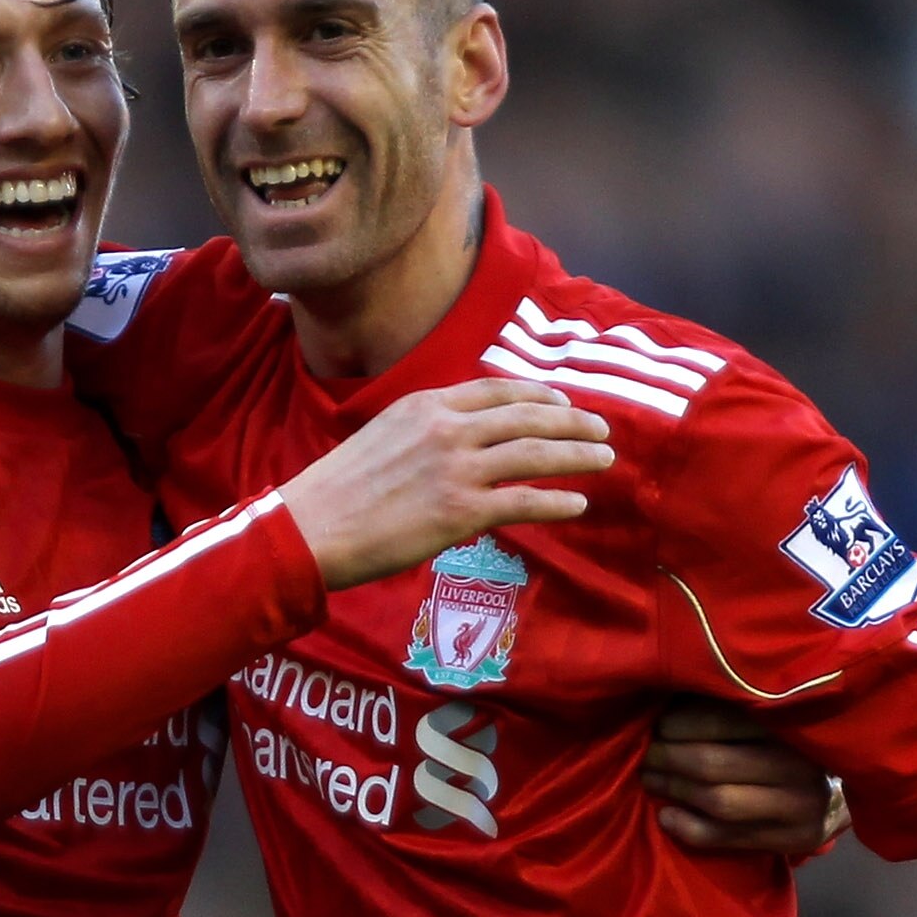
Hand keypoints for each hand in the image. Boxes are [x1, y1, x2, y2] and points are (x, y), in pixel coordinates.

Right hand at [280, 382, 613, 590]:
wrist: (312, 526)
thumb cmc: (338, 489)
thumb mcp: (382, 435)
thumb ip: (424, 430)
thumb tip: (459, 440)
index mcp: (427, 404)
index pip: (498, 390)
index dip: (538, 393)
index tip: (561, 399)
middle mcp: (448, 428)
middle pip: (528, 415)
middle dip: (571, 420)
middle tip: (600, 428)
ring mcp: (457, 469)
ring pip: (535, 453)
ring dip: (577, 454)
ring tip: (604, 458)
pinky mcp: (462, 511)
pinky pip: (525, 501)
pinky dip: (558, 501)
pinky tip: (578, 503)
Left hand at [642, 702, 848, 855]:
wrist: (840, 793)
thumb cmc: (788, 744)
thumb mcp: (769, 716)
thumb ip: (730, 707)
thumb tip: (666, 698)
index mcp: (791, 722)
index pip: (720, 721)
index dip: (678, 724)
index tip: (659, 725)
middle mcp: (799, 764)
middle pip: (712, 764)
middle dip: (668, 759)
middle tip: (648, 754)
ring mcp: (800, 805)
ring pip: (718, 801)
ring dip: (674, 791)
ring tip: (651, 779)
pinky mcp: (795, 838)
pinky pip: (728, 837)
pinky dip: (689, 828)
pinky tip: (667, 817)